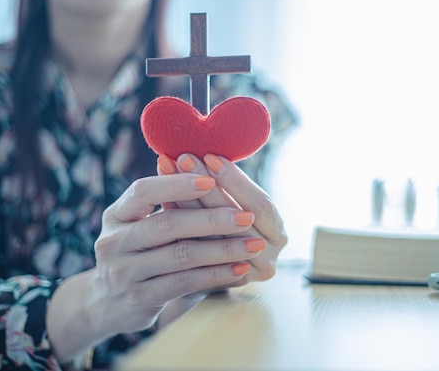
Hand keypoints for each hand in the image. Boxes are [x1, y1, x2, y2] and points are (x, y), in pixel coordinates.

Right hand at [92, 172, 266, 333]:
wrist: (109, 302)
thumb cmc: (139, 251)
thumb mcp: (140, 223)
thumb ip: (167, 201)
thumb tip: (208, 166)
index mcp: (116, 215)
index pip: (143, 191)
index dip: (176, 184)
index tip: (211, 180)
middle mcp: (114, 242)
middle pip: (167, 224)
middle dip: (212, 219)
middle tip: (246, 216)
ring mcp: (124, 273)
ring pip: (181, 256)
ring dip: (222, 249)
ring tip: (253, 244)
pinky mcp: (140, 298)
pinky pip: (185, 283)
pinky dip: (215, 274)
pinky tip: (239, 268)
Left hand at [157, 153, 287, 286]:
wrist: (208, 271)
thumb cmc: (225, 225)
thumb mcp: (235, 205)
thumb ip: (225, 186)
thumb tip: (203, 152)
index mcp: (277, 233)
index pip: (260, 205)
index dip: (236, 181)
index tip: (210, 156)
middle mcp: (267, 259)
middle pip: (234, 221)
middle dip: (207, 187)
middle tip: (184, 158)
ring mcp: (242, 276)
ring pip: (211, 237)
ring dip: (187, 200)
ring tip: (167, 169)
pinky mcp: (216, 286)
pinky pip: (193, 253)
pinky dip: (178, 222)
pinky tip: (160, 198)